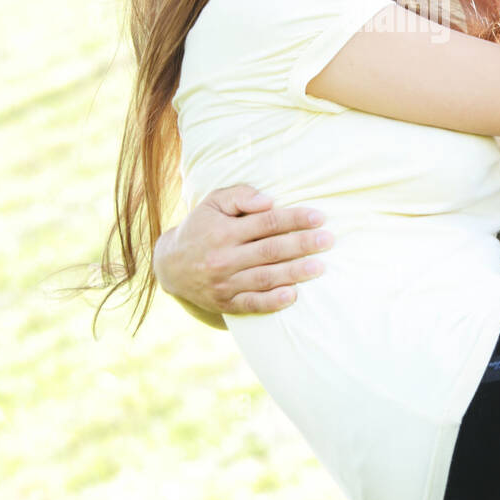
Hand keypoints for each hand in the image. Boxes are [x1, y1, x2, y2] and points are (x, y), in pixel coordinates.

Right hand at [153, 185, 333, 314]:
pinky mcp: (225, 302)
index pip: (267, 223)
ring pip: (265, 277)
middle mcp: (224, 258)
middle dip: (302, 244)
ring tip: (320, 266)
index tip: (319, 217)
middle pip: (270, 250)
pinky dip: (272, 301)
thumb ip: (239, 196)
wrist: (170, 266)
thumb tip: (268, 201)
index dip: (295, 219)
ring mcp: (224, 283)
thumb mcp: (213, 203)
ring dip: (295, 272)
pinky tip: (293, 295)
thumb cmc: (201, 228)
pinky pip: (252, 304)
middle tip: (328, 240)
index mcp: (223, 231)